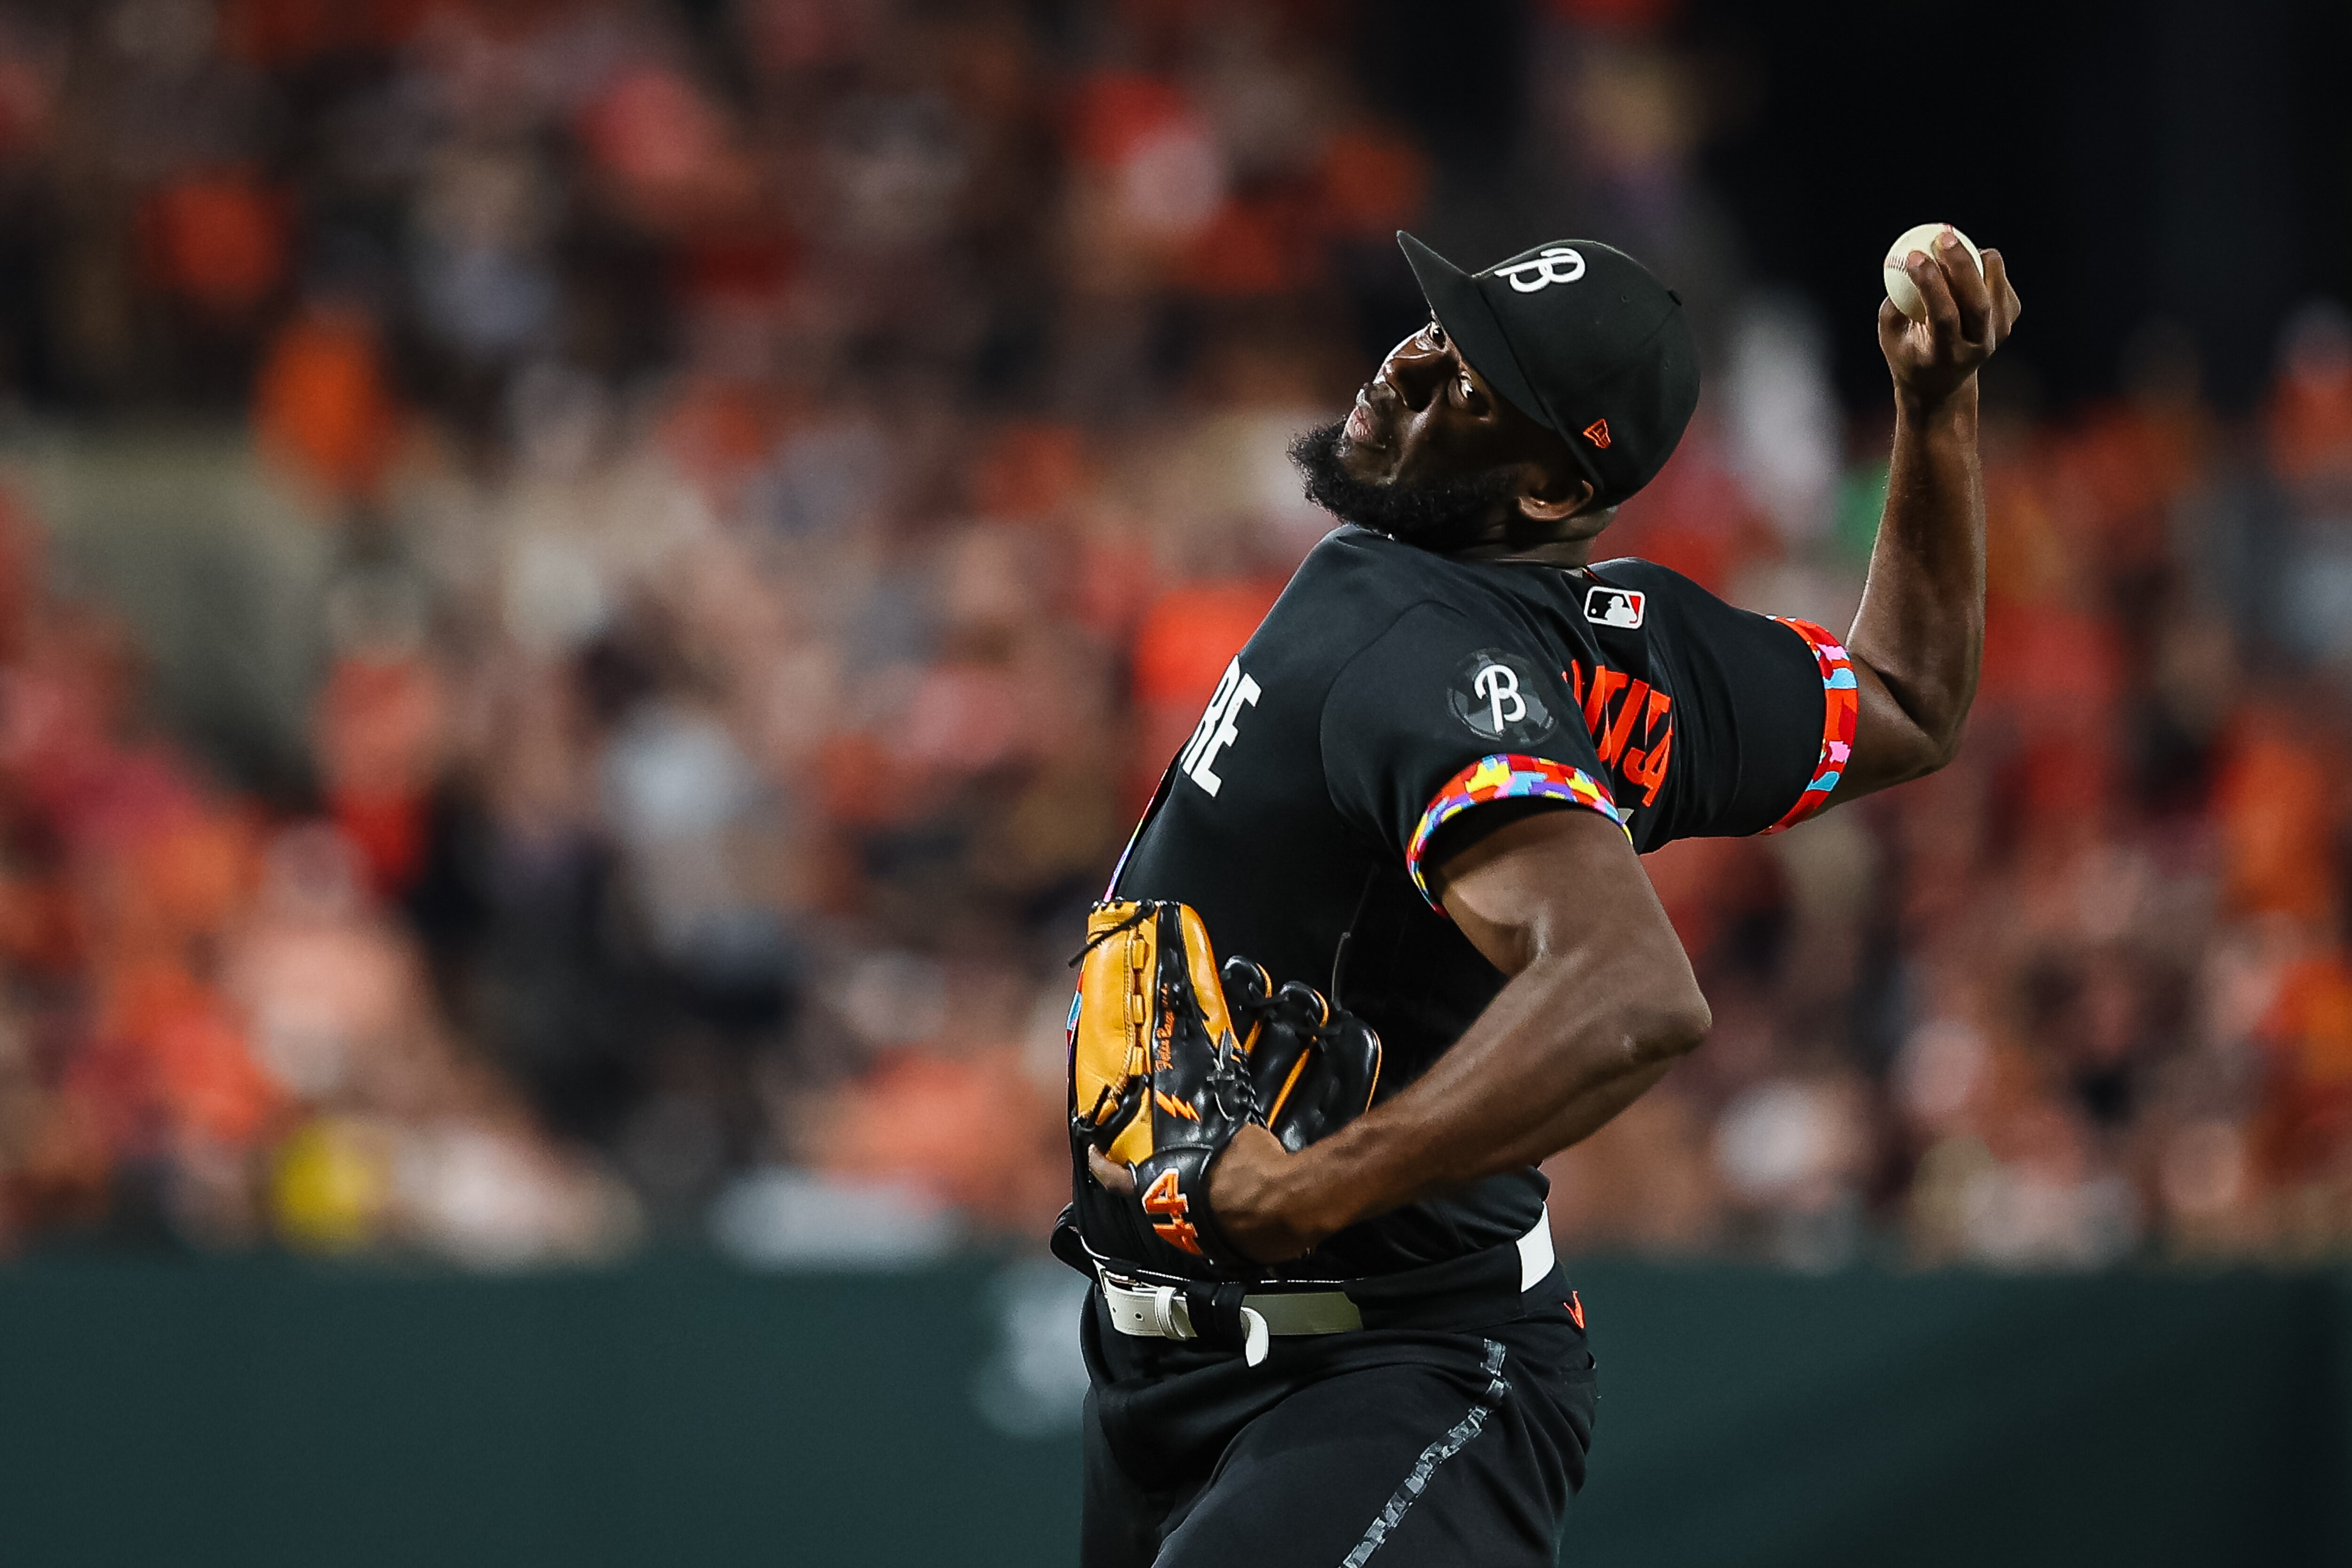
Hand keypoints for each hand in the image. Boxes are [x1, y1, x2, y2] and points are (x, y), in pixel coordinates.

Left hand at [1086, 1123, 1322, 1263]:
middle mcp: (1174, 1221)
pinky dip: (1230, 1228)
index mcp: (1165, 1188)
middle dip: (1173, 1193)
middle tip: (1189, 1177)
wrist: (1289, 1204)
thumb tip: (1227, 1146)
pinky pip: (1220, 1241)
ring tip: (1230, 1193)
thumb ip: (1218, 1148)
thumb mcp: (1233, 1140)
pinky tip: (1251, 1214)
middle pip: (1160, 1206)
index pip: (1118, 1179)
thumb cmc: (1257, 1168)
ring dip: (1204, 1211)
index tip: (1093, 1156)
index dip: (1101, 1167)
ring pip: (1190, 1225)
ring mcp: (1197, 1244)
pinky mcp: (1225, 1258)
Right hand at [1880, 229, 2021, 412]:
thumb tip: (1900, 263)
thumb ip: (1894, 304)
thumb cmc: (1908, 353)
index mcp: (1946, 355)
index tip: (1914, 256)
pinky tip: (1963, 270)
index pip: (1944, 315)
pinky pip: (2000, 282)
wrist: (1942, 383)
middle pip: (1978, 302)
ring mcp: (1998, 334)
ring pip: (1995, 288)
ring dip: (1975, 260)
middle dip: (1961, 265)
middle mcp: (1978, 346)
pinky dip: (1984, 267)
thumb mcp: (1890, 336)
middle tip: (1943, 237)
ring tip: (1950, 249)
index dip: (1930, 283)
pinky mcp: (2009, 319)